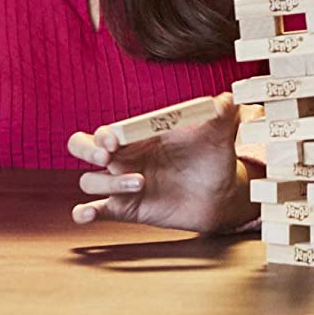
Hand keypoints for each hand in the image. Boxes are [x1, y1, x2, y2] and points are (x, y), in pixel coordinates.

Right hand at [68, 92, 252, 233]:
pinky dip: (85, 212)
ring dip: (109, 182)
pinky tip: (86, 214)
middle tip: (105, 156)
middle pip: (84, 146)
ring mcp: (124, 183)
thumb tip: (230, 99)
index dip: (104, 135)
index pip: (108, 130)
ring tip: (141, 183)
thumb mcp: (219, 134)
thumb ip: (222, 114)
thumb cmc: (213, 155)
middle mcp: (126, 156)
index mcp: (140, 134)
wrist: (221, 192)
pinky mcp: (128, 209)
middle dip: (87, 149)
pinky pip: (98, 209)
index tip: (114, 141)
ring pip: (90, 180)